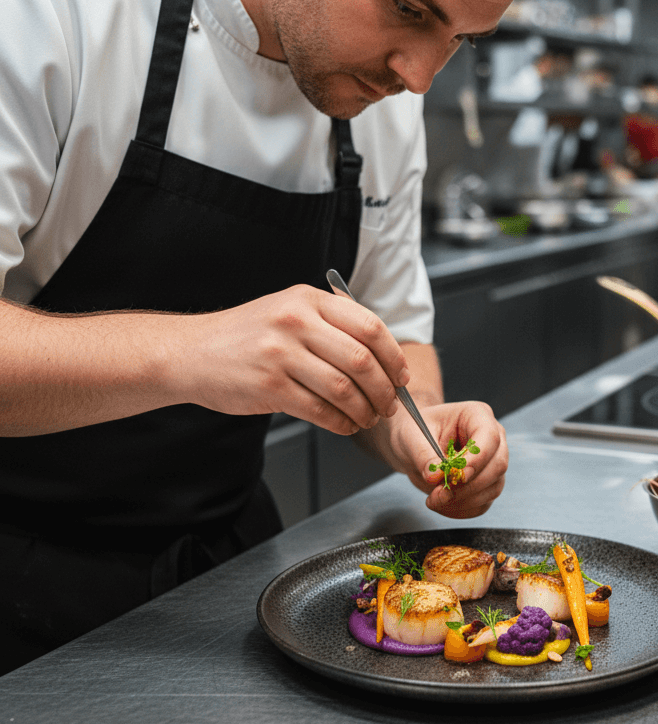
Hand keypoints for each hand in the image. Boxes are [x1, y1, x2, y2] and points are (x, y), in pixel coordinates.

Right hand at [182, 284, 409, 433]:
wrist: (191, 352)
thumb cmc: (247, 336)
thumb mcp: (289, 310)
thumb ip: (332, 324)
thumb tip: (384, 357)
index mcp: (309, 299)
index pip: (370, 327)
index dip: (394, 356)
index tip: (401, 375)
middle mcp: (296, 321)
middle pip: (362, 360)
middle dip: (384, 389)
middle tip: (390, 404)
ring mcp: (281, 353)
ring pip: (344, 388)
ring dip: (364, 410)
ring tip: (368, 418)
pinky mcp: (269, 386)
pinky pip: (319, 410)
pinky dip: (340, 422)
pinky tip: (344, 424)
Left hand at [389, 400, 507, 517]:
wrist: (414, 444)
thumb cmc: (416, 431)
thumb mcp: (412, 438)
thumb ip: (424, 456)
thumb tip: (435, 477)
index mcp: (477, 416)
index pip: (489, 438)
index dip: (476, 460)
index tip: (456, 476)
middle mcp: (493, 438)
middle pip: (498, 465)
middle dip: (469, 486)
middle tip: (439, 494)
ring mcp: (493, 462)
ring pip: (494, 487)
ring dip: (464, 501)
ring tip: (435, 500)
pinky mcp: (487, 484)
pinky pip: (484, 503)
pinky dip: (463, 510)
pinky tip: (442, 506)